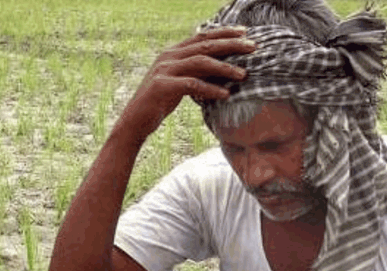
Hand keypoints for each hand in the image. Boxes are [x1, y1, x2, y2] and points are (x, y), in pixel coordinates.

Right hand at [118, 27, 254, 140]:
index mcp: (172, 53)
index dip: (224, 33)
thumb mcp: (179, 84)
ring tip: (243, 74)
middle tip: (253, 47)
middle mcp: (168, 57)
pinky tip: (225, 94)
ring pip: (201, 62)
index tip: (245, 33)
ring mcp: (164, 70)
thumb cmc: (158, 104)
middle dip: (231, 45)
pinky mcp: (162, 87)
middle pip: (205, 45)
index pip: (202, 36)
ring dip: (224, 67)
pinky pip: (192, 84)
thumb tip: (224, 72)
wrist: (133, 121)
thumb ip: (196, 74)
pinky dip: (210, 89)